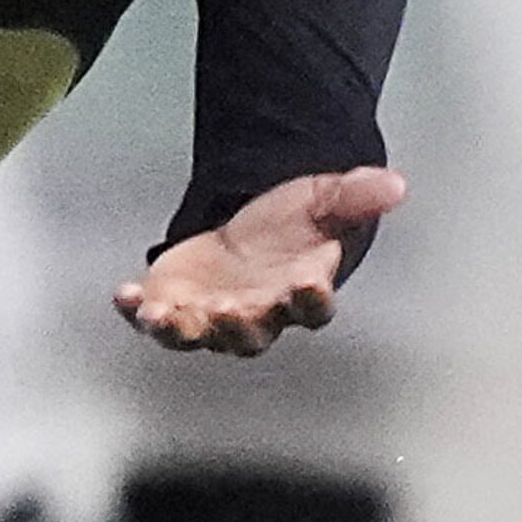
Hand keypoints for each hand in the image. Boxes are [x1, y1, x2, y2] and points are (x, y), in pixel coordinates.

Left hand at [115, 167, 405, 356]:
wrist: (248, 234)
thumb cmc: (289, 229)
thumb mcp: (323, 201)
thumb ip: (355, 196)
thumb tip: (396, 185)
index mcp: (298, 293)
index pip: (312, 308)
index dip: (310, 298)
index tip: (308, 281)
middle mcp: (257, 315)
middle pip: (250, 333)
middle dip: (237, 325)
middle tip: (228, 309)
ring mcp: (212, 316)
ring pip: (197, 336)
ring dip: (180, 329)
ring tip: (162, 316)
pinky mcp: (176, 305)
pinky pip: (154, 319)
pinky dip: (137, 311)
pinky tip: (125, 296)